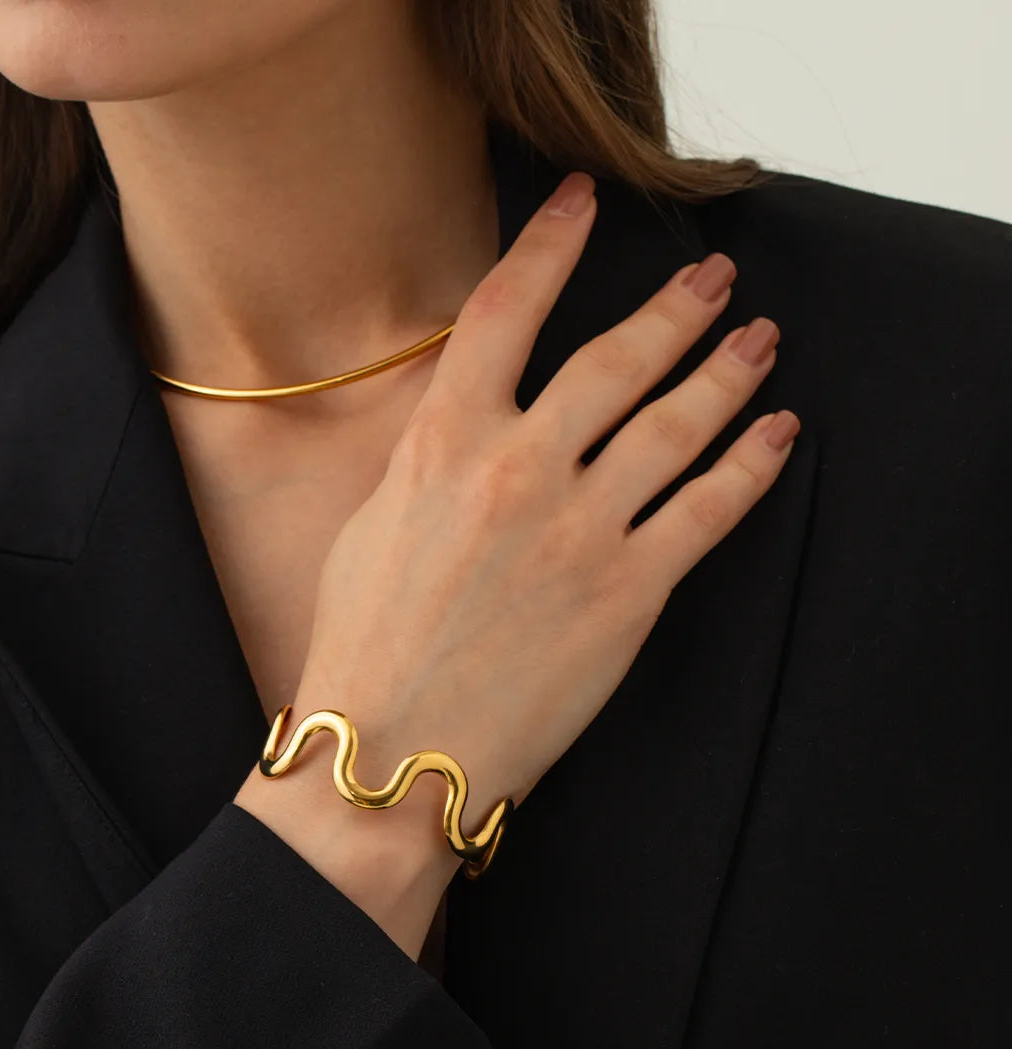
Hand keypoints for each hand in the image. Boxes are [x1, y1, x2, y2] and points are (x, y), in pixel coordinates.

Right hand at [278, 170, 797, 875]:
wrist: (389, 753)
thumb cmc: (363, 648)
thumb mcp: (372, 528)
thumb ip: (427, 462)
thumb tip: (468, 421)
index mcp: (440, 446)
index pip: (503, 312)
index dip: (548, 245)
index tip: (581, 202)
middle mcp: (515, 470)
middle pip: (614, 359)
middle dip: (672, 308)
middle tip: (711, 279)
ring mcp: (577, 530)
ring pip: (674, 425)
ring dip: (725, 374)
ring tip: (758, 341)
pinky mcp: (626, 594)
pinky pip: (705, 510)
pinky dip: (750, 467)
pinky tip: (777, 436)